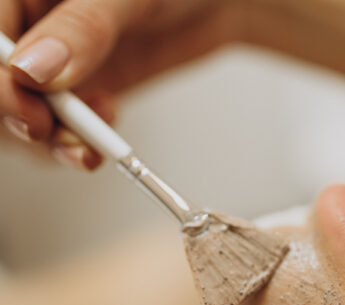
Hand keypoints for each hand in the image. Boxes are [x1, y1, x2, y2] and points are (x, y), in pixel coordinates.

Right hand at [0, 0, 235, 169]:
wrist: (215, 6)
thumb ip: (82, 28)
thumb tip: (31, 71)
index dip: (1, 84)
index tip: (32, 112)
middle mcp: (37, 25)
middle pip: (3, 84)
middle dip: (21, 117)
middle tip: (53, 133)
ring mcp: (58, 59)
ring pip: (27, 111)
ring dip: (53, 138)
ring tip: (89, 144)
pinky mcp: (82, 87)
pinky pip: (64, 123)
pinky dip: (78, 140)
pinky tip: (105, 126)